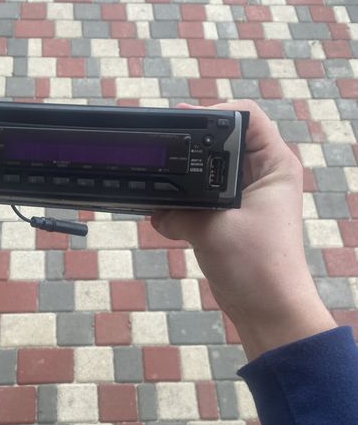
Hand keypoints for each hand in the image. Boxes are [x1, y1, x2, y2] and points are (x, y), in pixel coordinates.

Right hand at [151, 99, 335, 360]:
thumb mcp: (213, 228)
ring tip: (155, 189)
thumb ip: (178, 210)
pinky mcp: (229, 221)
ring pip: (205, 177)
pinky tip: (161, 216)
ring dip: (181, 186)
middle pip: (220, 146)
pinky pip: (200, 203)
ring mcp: (243, 200)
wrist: (266, 310)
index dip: (212, 114)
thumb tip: (152, 207)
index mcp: (273, 166)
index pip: (246, 119)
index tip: (178, 124)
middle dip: (187, 153)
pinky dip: (180, 209)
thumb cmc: (257, 265)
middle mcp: (261, 177)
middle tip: (158, 155)